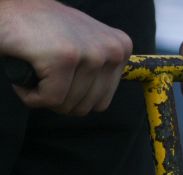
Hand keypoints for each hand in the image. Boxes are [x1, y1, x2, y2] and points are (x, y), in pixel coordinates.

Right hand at [0, 0, 130, 114]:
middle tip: (43, 70)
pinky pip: (49, 100)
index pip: (101, 101)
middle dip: (59, 96)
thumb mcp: (84, 42)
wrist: (6, 8)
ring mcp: (90, 53)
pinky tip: (25, 69)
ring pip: (69, 105)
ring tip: (36, 66)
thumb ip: (102, 68)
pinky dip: (29, 94)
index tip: (58, 69)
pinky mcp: (64, 59)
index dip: (72, 94)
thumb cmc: (40, 28)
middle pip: (87, 106)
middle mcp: (112, 49)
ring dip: (43, 94)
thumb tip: (104, 99)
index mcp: (121, 47)